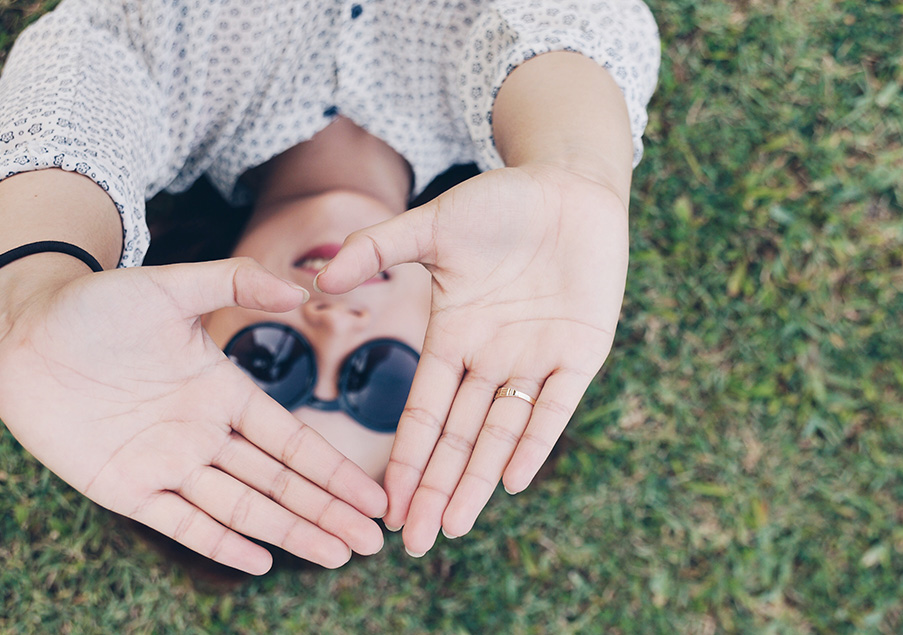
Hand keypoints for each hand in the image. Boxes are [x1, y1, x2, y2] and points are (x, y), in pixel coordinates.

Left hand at [0, 257, 387, 573]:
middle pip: (278, 483)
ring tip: (337, 555)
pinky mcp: (124, 488)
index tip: (373, 494)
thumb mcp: (171, 286)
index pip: (291, 440)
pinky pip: (179, 522)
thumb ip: (235, 280)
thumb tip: (301, 286)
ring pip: (241, 507)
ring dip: (290, 531)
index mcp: (223, 392)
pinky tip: (260, 559)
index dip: (333, 470)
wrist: (24, 331)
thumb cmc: (96, 303)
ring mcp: (167, 464)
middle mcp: (203, 434)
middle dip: (327, 512)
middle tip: (373, 542)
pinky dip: (219, 542)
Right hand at [315, 162, 628, 555]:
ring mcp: (535, 358)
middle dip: (435, 489)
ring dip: (477, 479)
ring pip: (501, 432)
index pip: (424, 413)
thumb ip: (378, 248)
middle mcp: (490, 359)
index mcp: (452, 337)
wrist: (568, 185)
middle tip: (414, 543)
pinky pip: (555, 406)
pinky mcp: (581, 351)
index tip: (385, 504)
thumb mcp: (433, 225)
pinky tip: (511, 480)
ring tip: (453, 526)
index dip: (406, 458)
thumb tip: (321, 278)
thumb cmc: (500, 202)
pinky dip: (535, 441)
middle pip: (458, 438)